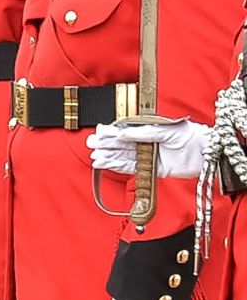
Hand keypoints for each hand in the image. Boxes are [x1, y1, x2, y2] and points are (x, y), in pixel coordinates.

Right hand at [88, 121, 209, 179]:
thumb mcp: (167, 130)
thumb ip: (145, 132)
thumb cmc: (191, 135)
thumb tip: (123, 133)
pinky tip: (106, 164)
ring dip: (109, 157)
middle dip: (106, 144)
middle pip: (121, 144)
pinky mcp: (153, 170)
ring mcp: (149, 157)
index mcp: (149, 130)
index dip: (111, 132)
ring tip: (96, 157)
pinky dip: (118, 167)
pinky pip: (132, 168)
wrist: (208, 153)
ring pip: (124, 157)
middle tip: (92, 144)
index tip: (99, 132)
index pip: (125, 130)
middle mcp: (146, 143)